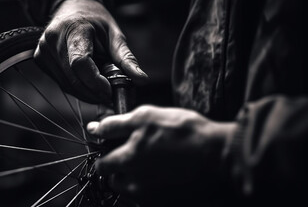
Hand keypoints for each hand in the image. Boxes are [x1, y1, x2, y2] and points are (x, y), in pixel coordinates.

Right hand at [34, 0, 147, 102]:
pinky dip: (77, 88)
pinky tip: (88, 82)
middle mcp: (53, 39)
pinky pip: (61, 83)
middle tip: (110, 95)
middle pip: (74, 78)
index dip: (95, 82)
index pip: (80, 63)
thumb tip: (142, 80)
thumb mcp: (114, 34)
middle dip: (95, 92)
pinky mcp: (40, 59)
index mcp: (73, 29)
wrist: (72, 7)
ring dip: (87, 93)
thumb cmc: (95, 21)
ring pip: (67, 85)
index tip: (110, 91)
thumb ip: (126, 59)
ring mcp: (43, 50)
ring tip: (102, 87)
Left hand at [87, 105, 236, 204]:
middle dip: (121, 169)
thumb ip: (116, 124)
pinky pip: (150, 198)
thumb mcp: (147, 117)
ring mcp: (151, 198)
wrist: (220, 157)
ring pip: (133, 190)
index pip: (101, 165)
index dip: (106, 155)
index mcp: (127, 162)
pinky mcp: (166, 205)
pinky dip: (154, 187)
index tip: (115, 149)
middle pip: (116, 181)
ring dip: (137, 179)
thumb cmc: (184, 133)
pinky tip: (168, 174)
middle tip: (139, 155)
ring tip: (157, 164)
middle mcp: (135, 185)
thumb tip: (94, 128)